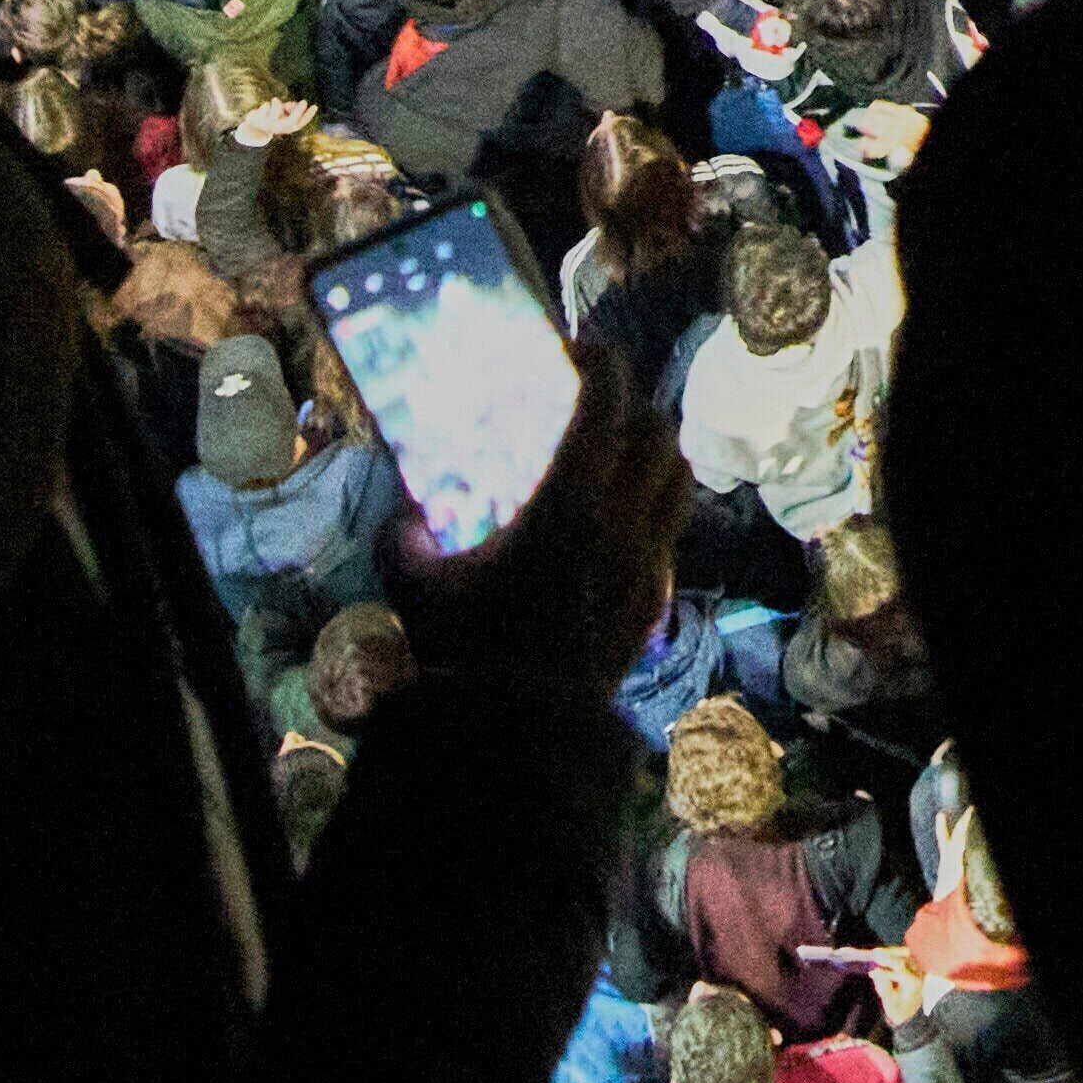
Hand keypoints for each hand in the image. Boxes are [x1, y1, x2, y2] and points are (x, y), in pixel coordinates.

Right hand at [383, 295, 698, 705]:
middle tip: (599, 405)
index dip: (602, 364)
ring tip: (621, 458)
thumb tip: (403, 520)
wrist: (520, 735)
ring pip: (680, 483)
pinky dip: (654, 516)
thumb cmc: (467, 651)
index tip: (583, 347)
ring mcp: (647, 566)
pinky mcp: (654, 605)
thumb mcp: (416, 587)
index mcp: (570, 502)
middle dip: (633, 406)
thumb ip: (403, 541)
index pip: (607, 404)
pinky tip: (618, 531)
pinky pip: (671, 539)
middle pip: (658, 434)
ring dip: (657, 456)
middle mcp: (622, 524)